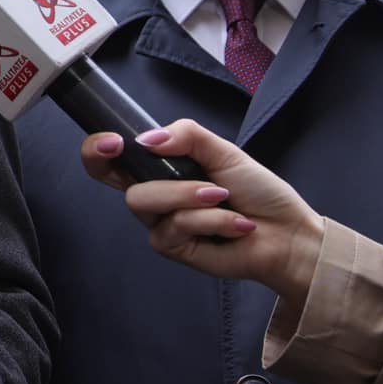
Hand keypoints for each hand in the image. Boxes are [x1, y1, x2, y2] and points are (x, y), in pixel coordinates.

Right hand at [81, 119, 326, 303]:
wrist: (286, 232)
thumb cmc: (257, 190)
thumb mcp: (223, 150)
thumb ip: (185, 135)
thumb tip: (146, 139)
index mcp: (159, 169)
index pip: (110, 160)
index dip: (96, 151)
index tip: (111, 141)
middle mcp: (155, 196)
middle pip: (123, 184)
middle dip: (169, 182)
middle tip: (205, 181)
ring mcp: (161, 223)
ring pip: (146, 203)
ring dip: (192, 198)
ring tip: (225, 199)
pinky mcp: (173, 248)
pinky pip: (175, 227)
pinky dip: (211, 221)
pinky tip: (235, 225)